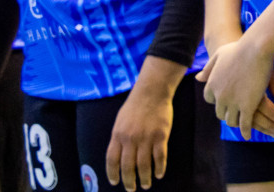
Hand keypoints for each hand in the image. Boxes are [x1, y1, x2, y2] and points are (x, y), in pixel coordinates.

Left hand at [105, 60, 182, 190]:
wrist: (152, 91)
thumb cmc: (135, 105)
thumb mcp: (120, 121)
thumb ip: (119, 138)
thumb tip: (119, 156)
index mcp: (117, 135)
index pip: (112, 160)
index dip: (113, 174)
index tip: (115, 182)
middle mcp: (130, 139)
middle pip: (128, 166)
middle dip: (129, 181)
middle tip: (132, 189)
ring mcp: (146, 138)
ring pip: (144, 164)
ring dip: (145, 177)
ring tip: (146, 185)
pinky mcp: (161, 136)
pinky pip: (160, 156)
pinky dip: (160, 167)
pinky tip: (159, 173)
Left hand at [198, 35, 273, 139]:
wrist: (256, 48)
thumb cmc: (240, 48)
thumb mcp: (219, 55)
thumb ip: (208, 68)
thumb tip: (197, 78)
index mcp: (211, 84)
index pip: (209, 99)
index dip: (217, 100)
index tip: (224, 101)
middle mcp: (219, 96)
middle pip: (219, 112)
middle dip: (226, 114)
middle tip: (234, 116)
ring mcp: (233, 103)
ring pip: (231, 121)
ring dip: (236, 124)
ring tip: (242, 127)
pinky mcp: (247, 106)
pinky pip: (245, 124)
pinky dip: (246, 132)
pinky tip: (248, 135)